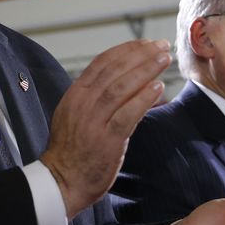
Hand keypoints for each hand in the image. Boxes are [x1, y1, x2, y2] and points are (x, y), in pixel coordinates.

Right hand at [40, 39, 170, 217]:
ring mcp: (94, 122)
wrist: (62, 181)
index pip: (101, 62)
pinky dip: (143, 99)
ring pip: (120, 88)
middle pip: (113, 70)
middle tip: (161, 46)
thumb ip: (96, 97)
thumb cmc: (72, 150)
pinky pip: (127, 115)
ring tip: (163, 60)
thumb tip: (125, 79)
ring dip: (144, 70)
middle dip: (140, 55)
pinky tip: (158, 87)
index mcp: (75, 94)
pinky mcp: (106, 140)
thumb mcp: (76, 114)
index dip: (126, 50)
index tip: (145, 43)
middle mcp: (82, 104)